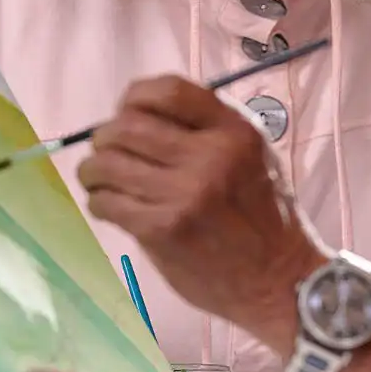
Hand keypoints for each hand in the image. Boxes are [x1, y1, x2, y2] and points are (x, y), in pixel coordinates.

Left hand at [78, 75, 326, 338]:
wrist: (277, 279)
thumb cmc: (264, 216)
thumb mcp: (252, 156)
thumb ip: (207, 130)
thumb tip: (139, 116)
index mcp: (234, 131)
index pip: (168, 91)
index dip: (134, 97)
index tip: (126, 112)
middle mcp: (209, 156)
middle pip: (127, 126)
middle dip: (105, 137)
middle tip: (106, 151)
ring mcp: (184, 194)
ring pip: (107, 164)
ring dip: (93, 170)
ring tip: (98, 178)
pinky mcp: (162, 229)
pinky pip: (107, 203)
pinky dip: (99, 202)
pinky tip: (108, 206)